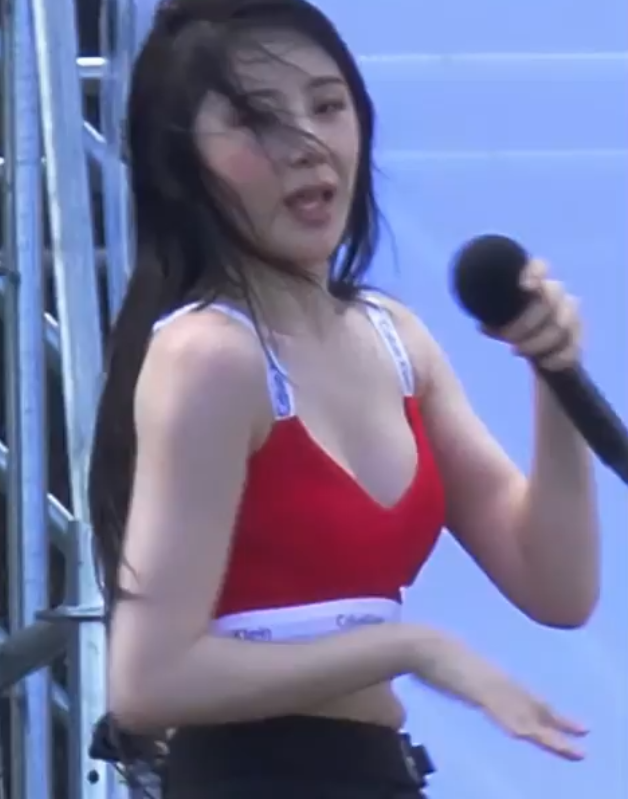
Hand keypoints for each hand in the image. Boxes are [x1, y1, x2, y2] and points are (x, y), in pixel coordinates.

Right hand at [406, 629, 586, 760]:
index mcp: (495, 677)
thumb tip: (476, 685)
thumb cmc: (434, 652)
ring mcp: (487, 684)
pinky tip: (522, 735)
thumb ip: (471, 677)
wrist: (419, 642)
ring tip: (566, 747)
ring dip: (543, 733)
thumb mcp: (459, 668)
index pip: (529, 697)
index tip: (574, 724)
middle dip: (558, 722)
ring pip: (521, 714)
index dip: (552, 710)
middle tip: (584, 734)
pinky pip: (496, 711)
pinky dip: (510, 723)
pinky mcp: (473, 689)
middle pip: (533, 705)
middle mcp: (497, 680)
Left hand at [482, 259, 581, 370]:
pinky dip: (555, 357)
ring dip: (536, 341)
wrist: (537, 354)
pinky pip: (572, 347)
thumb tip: (484, 325)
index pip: (540, 267)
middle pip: (550, 298)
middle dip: (526, 321)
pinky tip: (542, 362)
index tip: (523, 286)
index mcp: (533, 284)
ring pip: (561, 324)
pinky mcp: (578, 339)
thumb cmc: (511, 328)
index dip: (535, 272)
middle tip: (507, 337)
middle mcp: (556, 295)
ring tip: (516, 351)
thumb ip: (492, 318)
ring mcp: (571, 316)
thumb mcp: (497, 321)